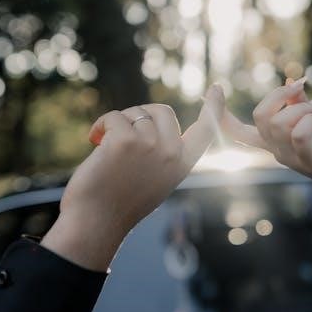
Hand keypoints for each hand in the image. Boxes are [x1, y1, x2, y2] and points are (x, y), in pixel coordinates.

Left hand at [42, 84, 224, 268]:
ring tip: (104, 146)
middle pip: (162, 110)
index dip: (213, 108)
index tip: (217, 88)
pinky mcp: (125, 140)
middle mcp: (171, 153)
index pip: (206, 131)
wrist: (96, 223)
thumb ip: (162, 153)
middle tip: (121, 135)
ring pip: (135, 112)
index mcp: (182, 164)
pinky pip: (114, 117)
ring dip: (116, 124)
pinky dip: (100, 126)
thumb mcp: (154, 179)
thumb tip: (149, 120)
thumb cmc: (119, 203)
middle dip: (140, 116)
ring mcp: (150, 145)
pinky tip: (94, 141)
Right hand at [222, 79, 311, 196]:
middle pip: (260, 116)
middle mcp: (276, 150)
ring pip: (280, 124)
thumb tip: (290, 80)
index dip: (220, 115)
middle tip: (301, 86)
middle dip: (278, 94)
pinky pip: (299, 136)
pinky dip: (309, 118)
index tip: (211, 91)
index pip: (237, 132)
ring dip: (301, 106)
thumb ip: (298, 102)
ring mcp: (292, 158)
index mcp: (271, 141)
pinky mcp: (311, 162)